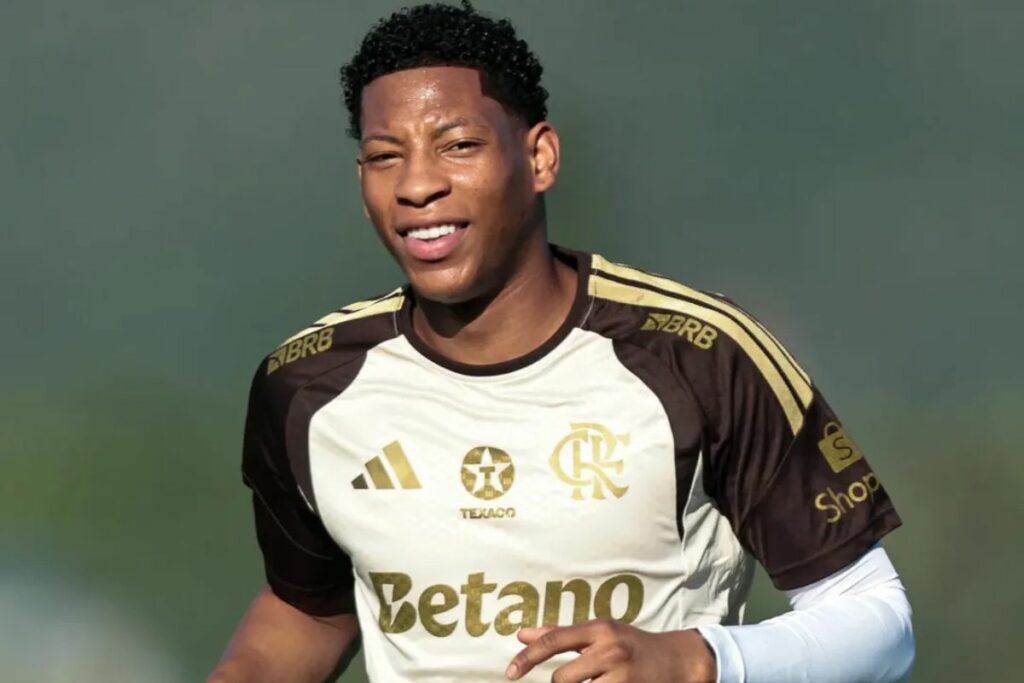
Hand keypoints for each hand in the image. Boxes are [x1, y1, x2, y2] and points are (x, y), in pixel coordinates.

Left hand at [506, 619, 716, 682]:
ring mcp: (622, 675)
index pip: (554, 641)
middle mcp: (609, 649)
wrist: (677, 660)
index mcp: (598, 629)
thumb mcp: (598, 633)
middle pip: (561, 678)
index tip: (509, 673)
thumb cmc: (630, 645)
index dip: (527, 658)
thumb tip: (521, 633)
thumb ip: (559, 635)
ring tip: (597, 682)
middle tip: (582, 680)